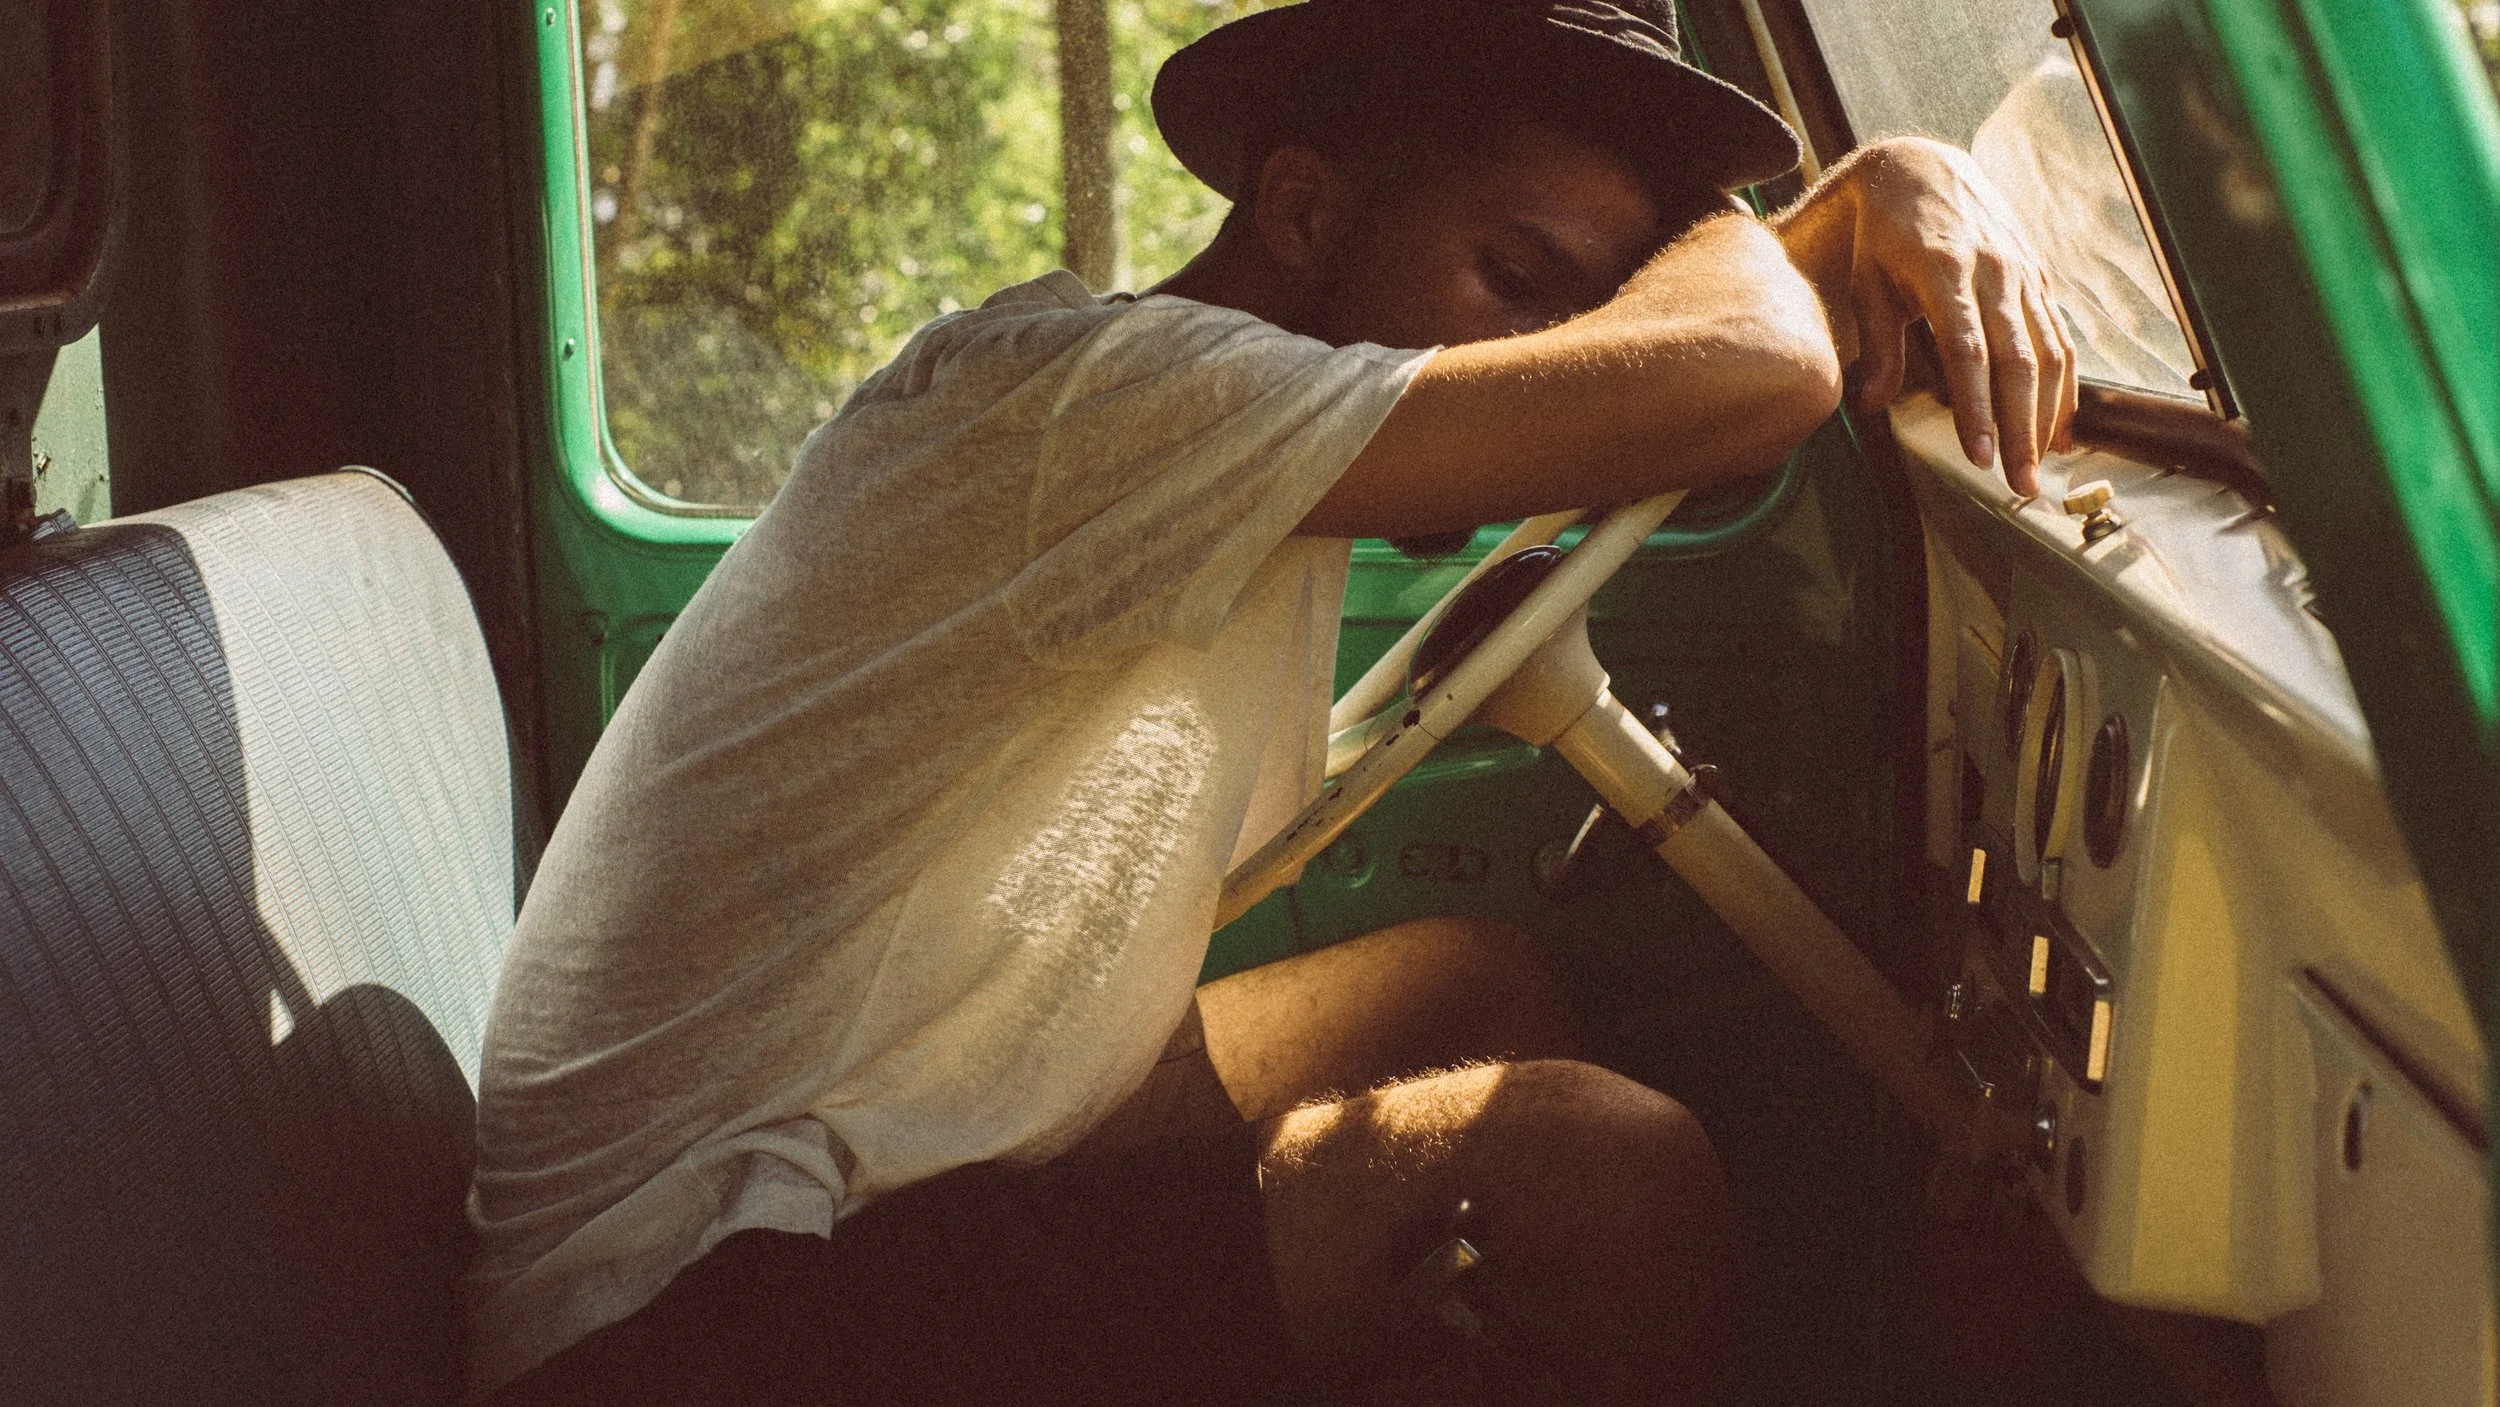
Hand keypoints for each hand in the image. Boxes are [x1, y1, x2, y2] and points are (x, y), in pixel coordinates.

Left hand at [1776, 137, 2076, 495]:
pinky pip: (2060, 338)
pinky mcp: (2039, 278)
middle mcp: (1996, 272)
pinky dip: (2064, 388)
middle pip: (2018, 361)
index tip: (1979, 456)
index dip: (1977, 407)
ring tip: (2039, 470)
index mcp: (1947, 270)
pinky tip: (2059, 430)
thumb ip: (1878, 344)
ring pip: (2049, 353)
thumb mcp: (1867, 281)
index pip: (1968, 351)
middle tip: (2019, 485)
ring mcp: (2024, 274)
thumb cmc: (1883, 234)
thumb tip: (1870, 406)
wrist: (1921, 167)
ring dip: (2048, 417)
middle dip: (2021, 428)